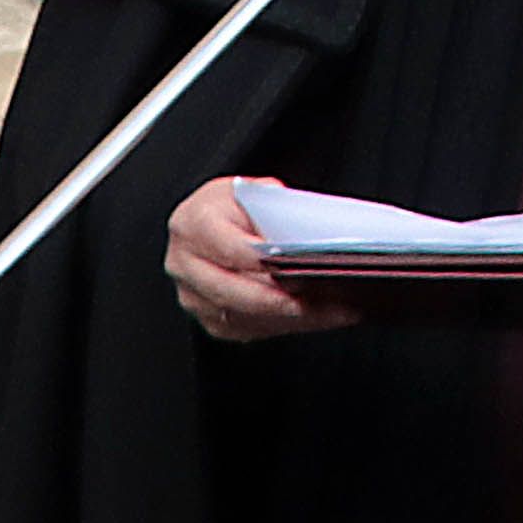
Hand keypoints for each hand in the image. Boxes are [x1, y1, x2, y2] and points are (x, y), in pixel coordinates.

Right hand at [165, 181, 358, 346]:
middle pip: (237, 293)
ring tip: (336, 310)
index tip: (300, 270)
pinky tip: (318, 316)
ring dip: (294, 318)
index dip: (268, 264)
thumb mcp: (253, 192)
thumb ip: (273, 210)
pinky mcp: (209, 318)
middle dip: (283, 301)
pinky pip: (250, 330)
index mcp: (193, 225)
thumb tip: (302, 238)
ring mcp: (193, 296)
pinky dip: (286, 325)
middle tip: (325, 299)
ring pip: (247, 317)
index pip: (234, 250)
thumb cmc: (232, 206)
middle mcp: (186, 264)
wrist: (211, 221)